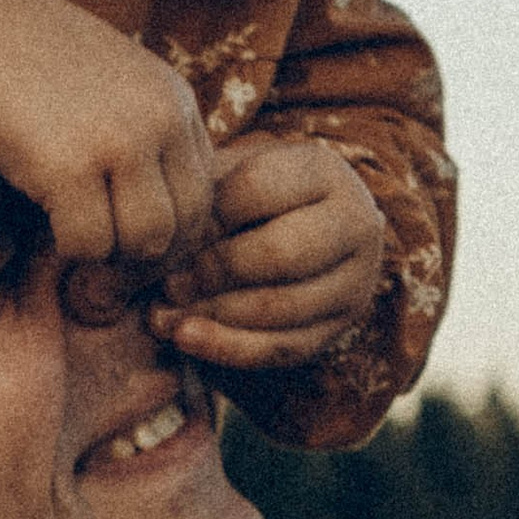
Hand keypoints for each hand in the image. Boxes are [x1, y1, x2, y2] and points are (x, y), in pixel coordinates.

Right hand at [0, 0, 217, 289]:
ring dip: (109, 259)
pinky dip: (70, 252)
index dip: (172, 232)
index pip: (204, 193)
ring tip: (79, 249)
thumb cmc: (22, 61)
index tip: (131, 243)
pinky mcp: (70, 167)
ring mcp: (119, 142)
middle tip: (108, 268)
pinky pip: (90, 245)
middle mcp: (159, 119)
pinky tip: (47, 229)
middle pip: (185, 224)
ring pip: (146, 242)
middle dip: (146, 258)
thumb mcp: (105, 82)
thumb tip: (156, 204)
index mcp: (173, 98)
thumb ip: (139, 129)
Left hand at [152, 134, 384, 370]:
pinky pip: (282, 347)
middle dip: (214, 272)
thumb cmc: (247, 198)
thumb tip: (162, 242)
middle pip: (280, 254)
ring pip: (281, 307)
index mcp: (324, 171)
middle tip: (168, 283)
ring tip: (163, 316)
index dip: (204, 216)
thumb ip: (200, 199)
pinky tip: (186, 339)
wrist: (301, 229)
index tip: (169, 232)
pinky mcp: (340, 327)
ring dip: (215, 315)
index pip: (255, 190)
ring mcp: (355, 280)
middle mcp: (355, 223)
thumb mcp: (228, 176)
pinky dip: (228, 348)